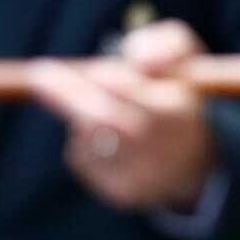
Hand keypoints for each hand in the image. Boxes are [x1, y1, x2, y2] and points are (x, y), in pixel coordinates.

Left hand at [29, 20, 216, 210]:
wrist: (199, 159)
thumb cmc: (184, 95)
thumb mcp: (189, 58)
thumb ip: (167, 44)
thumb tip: (140, 60)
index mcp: (181, 113)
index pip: (138, 96)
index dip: (108, 82)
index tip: (81, 68)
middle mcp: (163, 151)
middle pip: (104, 120)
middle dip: (68, 96)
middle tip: (40, 76)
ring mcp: (142, 177)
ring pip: (89, 137)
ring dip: (82, 115)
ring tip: (103, 106)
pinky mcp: (122, 195)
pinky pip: (84, 158)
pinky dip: (85, 139)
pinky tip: (108, 136)